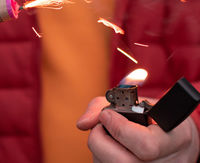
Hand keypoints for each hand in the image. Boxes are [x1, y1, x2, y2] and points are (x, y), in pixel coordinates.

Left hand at [77, 97, 199, 161]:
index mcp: (176, 139)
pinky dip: (100, 158)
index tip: (107, 115)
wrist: (172, 137)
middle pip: (122, 162)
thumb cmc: (151, 115)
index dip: (120, 129)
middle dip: (99, 140)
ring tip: (106, 135)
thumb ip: (105, 105)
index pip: (146, 145)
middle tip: (99, 126)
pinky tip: (109, 148)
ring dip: (98, 149)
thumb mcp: (137, 101)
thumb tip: (82, 123)